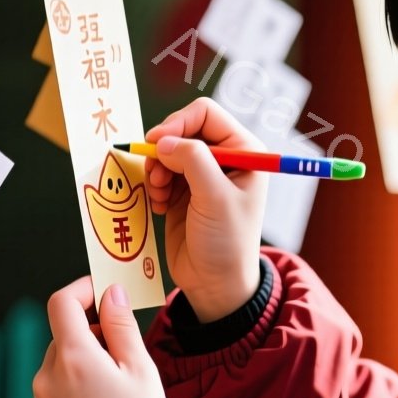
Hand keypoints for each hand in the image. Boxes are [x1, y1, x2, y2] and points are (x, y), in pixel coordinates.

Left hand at [31, 278, 169, 397]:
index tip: (101, 290)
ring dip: (83, 361)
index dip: (81, 289)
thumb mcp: (140, 368)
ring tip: (115, 387)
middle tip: (123, 351)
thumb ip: (122, 325)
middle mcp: (48, 375)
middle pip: (63, 335)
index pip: (61, 303)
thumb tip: (111, 293)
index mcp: (73, 357)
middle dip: (90, 333)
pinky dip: (74, 385)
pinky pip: (55, 388)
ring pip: (60, 363)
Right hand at [143, 97, 266, 321]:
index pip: (205, 113)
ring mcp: (201, 174)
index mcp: (244, 150)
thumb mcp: (215, 198)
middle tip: (156, 176)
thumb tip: (165, 140)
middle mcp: (223, 157)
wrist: (215, 284)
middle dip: (163, 150)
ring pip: (166, 150)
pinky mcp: (182, 191)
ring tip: (159, 194)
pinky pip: (159, 172)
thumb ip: (193, 161)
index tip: (158, 144)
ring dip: (156, 169)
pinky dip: (153, 185)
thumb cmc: (227, 243)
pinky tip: (160, 206)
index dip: (178, 123)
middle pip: (182, 129)